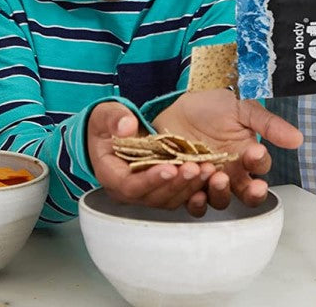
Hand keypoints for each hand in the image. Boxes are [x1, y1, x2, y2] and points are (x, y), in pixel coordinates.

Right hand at [88, 101, 213, 212]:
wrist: (111, 133)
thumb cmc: (106, 126)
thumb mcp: (104, 115)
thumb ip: (114, 119)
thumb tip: (126, 127)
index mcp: (111, 176)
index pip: (131, 186)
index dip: (151, 180)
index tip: (169, 167)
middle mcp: (129, 191)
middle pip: (154, 197)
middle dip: (177, 184)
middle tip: (195, 168)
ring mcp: (147, 192)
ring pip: (170, 199)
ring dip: (190, 187)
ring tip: (207, 169)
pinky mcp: (162, 189)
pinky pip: (179, 195)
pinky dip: (195, 187)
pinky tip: (211, 175)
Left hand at [152, 89, 302, 212]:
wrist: (178, 103)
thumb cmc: (212, 105)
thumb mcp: (242, 108)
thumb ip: (268, 124)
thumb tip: (297, 139)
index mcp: (246, 156)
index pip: (260, 168)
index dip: (259, 163)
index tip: (255, 151)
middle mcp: (232, 172)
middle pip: (246, 195)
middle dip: (246, 192)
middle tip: (232, 176)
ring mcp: (209, 180)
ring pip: (220, 200)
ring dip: (218, 193)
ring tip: (212, 175)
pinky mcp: (187, 183)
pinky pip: (192, 200)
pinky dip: (193, 197)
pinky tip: (191, 187)